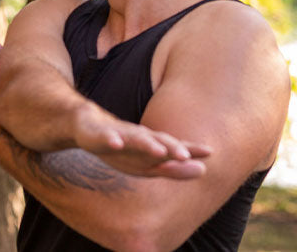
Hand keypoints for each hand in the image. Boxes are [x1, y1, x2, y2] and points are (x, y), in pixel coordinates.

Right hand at [73, 104, 211, 177]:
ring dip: (146, 143)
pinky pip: (105, 137)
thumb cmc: (123, 147)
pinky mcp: (98, 134)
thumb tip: (204, 170)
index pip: (173, 147)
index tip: (210, 152)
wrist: (87, 126)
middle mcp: (137, 136)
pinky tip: (115, 143)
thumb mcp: (147, 163)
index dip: (190, 149)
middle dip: (171, 147)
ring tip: (158, 150)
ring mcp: (118, 133)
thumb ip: (173, 168)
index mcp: (150, 144)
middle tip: (185, 155)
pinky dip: (111, 139)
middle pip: (157, 140)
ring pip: (133, 138)